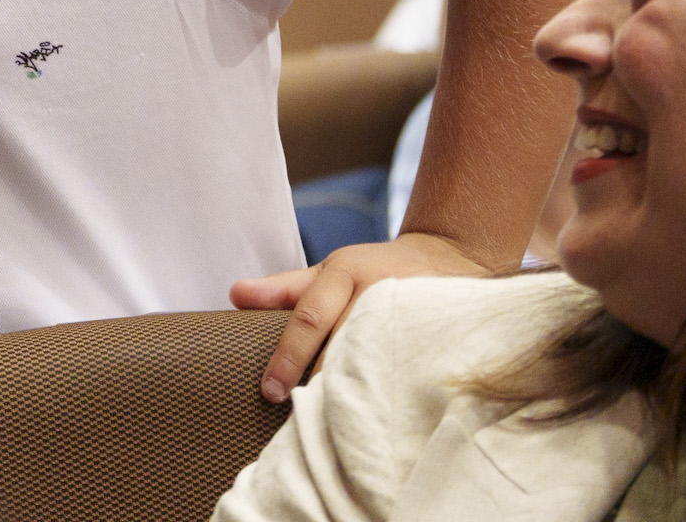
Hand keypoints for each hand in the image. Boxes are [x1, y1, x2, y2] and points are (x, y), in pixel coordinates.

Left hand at [232, 229, 486, 401]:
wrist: (450, 258)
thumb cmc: (374, 270)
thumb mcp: (328, 271)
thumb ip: (284, 288)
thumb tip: (234, 295)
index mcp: (346, 273)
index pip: (310, 318)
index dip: (288, 357)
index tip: (271, 392)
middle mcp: (379, 291)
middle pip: (344, 343)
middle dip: (320, 381)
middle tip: (300, 418)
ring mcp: (415, 314)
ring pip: (378, 361)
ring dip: (356, 393)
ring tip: (336, 426)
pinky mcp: (442, 335)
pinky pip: (413, 369)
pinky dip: (394, 393)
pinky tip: (381, 418)